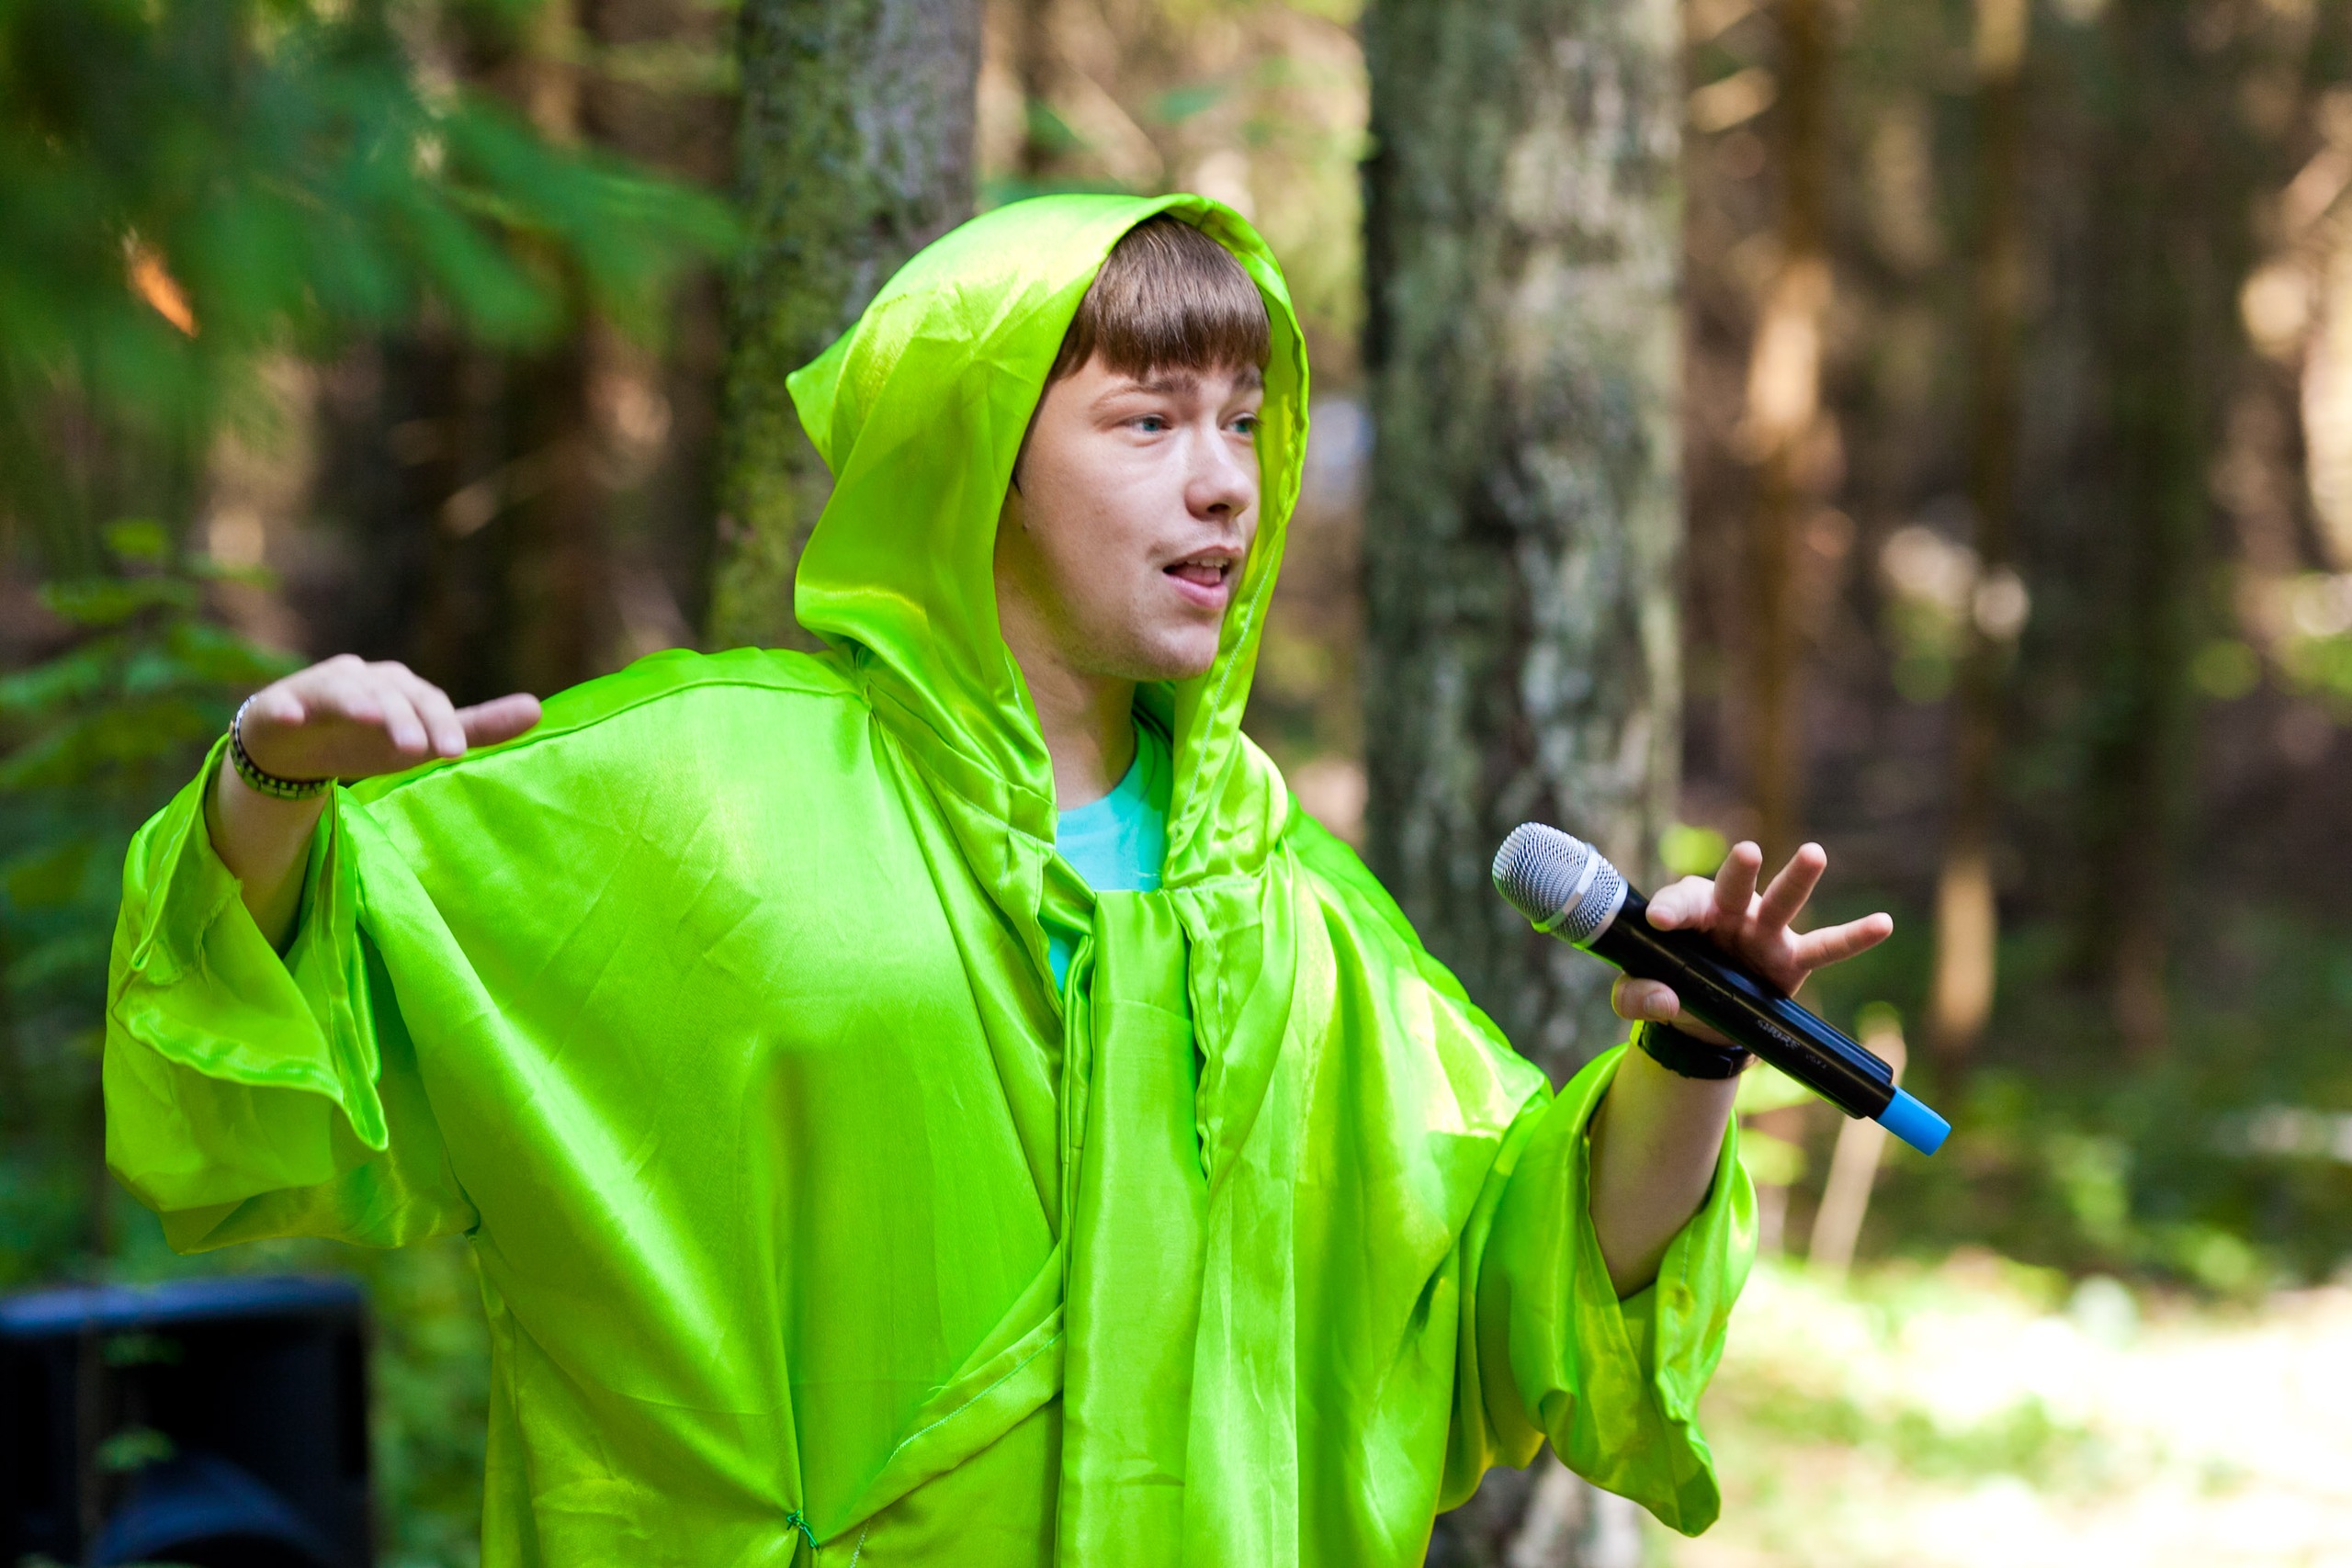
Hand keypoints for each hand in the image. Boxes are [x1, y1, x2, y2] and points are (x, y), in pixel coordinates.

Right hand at [237, 655, 541, 783]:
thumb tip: (538, 708)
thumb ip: (477, 726)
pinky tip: (297, 719)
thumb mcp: (424, 738)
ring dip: (356, 703)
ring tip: (369, 719)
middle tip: (417, 750)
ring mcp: (319, 688)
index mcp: (400, 687)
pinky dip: (290, 709)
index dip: (442, 725)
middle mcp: (363, 678)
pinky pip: (283, 705)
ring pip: (341, 691)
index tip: (455, 753)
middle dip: (404, 719)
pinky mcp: (279, 706)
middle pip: (389, 694)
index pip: (428, 702)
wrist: (294, 749)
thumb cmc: (366, 738)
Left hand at [1608, 841, 1891, 1046]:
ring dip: (1797, 880)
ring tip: (1815, 853)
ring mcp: (1763, 934)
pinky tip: (1882, 923)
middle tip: (1746, 852)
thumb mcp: (1633, 998)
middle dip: (1739, 872)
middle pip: (1731, 888)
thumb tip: (1666, 1001)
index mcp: (1689, 913)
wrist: (1701, 1016)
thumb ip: (1636, 997)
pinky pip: (1826, 948)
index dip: (1670, 908)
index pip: (1679, 903)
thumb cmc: (1666, 986)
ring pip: (1781, 904)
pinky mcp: (1791, 960)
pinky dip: (1854, 937)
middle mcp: (1729, 914)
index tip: (1659, 920)